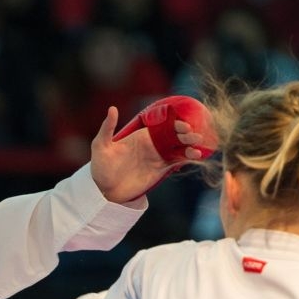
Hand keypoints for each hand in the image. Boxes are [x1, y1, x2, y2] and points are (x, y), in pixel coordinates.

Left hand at [90, 105, 209, 203]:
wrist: (104, 190)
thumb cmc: (101, 167)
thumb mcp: (100, 146)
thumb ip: (107, 128)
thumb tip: (112, 108)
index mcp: (141, 135)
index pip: (161, 125)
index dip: (174, 124)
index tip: (183, 125)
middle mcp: (152, 144)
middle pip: (174, 136)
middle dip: (186, 134)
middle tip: (193, 136)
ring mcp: (157, 157)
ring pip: (179, 148)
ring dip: (190, 146)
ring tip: (197, 148)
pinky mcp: (160, 170)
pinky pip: (177, 162)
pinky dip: (187, 158)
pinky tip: (196, 157)